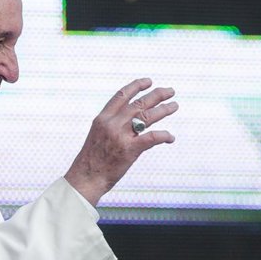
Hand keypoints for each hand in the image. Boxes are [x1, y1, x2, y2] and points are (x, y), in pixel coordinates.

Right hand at [64, 78, 177, 205]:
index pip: (121, 95)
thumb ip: (111, 125)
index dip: (136, 86)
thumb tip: (129, 120)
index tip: (148, 81)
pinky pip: (151, 137)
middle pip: (138, 103)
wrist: (86, 178)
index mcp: (102, 118)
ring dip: (163, 110)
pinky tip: (170, 137)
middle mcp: (111, 123)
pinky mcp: (129, 150)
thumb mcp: (97, 135)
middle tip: (170, 91)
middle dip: (156, 95)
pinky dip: (164, 136)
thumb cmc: (92, 160)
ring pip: (147, 116)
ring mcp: (120, 136)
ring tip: (174, 106)